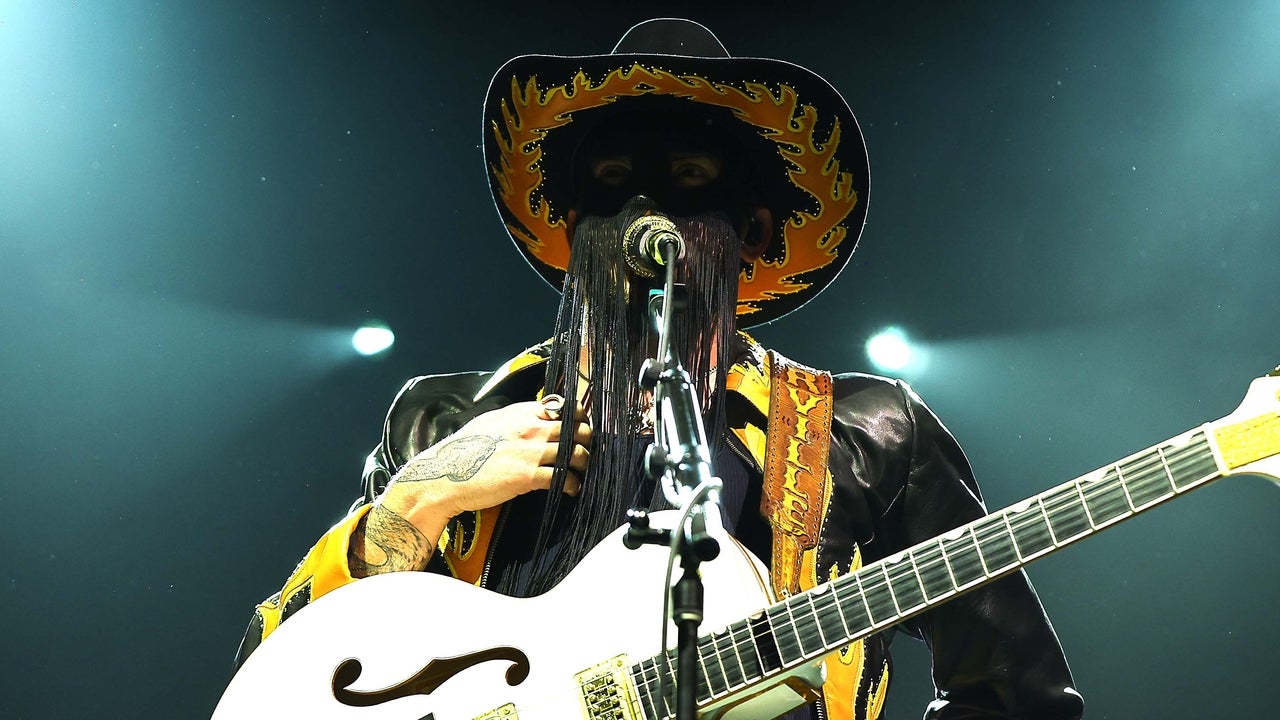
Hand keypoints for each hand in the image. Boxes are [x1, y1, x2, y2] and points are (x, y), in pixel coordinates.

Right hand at [386, 395, 590, 519]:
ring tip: (581, 472)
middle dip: (587, 441)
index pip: (564, 407)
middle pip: (577, 428)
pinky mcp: (528, 475)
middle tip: (586, 452)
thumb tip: (533, 417)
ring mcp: (531, 451)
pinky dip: (574, 484)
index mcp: (521, 412)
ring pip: (576, 452)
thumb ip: (516, 418)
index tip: (581, 429)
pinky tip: (572, 489)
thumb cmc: (464, 450)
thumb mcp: (491, 422)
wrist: (446, 475)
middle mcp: (530, 427)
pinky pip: (564, 477)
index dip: (578, 418)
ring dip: (584, 463)